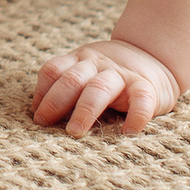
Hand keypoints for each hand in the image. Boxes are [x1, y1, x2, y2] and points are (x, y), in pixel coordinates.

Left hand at [30, 37, 181, 136]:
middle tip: (43, 124)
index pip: (53, 70)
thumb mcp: (86, 71)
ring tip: (75, 132)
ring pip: (99, 88)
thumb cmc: (110, 75)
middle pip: (72, 79)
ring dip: (84, 110)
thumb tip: (38, 114)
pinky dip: (135, 116)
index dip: (42, 92)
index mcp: (79, 61)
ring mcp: (121, 74)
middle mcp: (97, 64)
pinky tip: (128, 132)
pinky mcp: (146, 86)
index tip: (36, 114)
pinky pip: (141, 100)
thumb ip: (67, 86)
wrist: (153, 56)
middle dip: (55, 102)